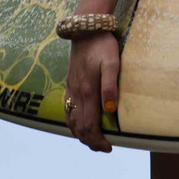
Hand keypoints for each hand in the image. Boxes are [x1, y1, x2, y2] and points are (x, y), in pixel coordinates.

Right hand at [64, 31, 119, 152]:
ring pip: (71, 120)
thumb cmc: (102, 45)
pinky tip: (79, 124)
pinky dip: (72, 123)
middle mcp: (77, 94)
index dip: (98, 140)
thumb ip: (110, 86)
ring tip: (94, 140)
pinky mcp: (69, 84)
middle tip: (104, 148)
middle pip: (79, 127)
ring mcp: (71, 89)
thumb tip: (110, 110)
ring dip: (81, 134)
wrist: (85, 30)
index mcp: (87, 91)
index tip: (109, 147)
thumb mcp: (111, 62)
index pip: (89, 125)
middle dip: (91, 141)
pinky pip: (67, 110)